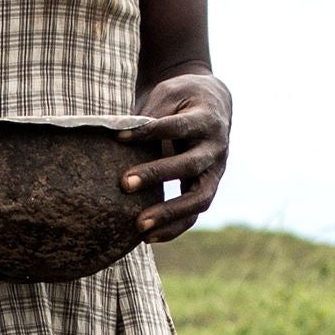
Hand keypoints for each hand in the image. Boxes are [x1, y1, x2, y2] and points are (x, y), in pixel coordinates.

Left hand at [121, 72, 230, 241]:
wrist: (210, 103)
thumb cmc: (181, 99)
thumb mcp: (168, 95)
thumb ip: (151, 115)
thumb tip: (120, 136)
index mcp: (207, 120)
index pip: (177, 127)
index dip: (149, 131)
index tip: (118, 135)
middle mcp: (216, 148)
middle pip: (190, 165)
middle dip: (158, 175)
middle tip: (124, 183)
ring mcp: (215, 171)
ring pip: (199, 198)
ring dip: (169, 214)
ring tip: (139, 226)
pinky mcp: (206, 187)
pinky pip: (193, 214)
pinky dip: (173, 228)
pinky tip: (147, 238)